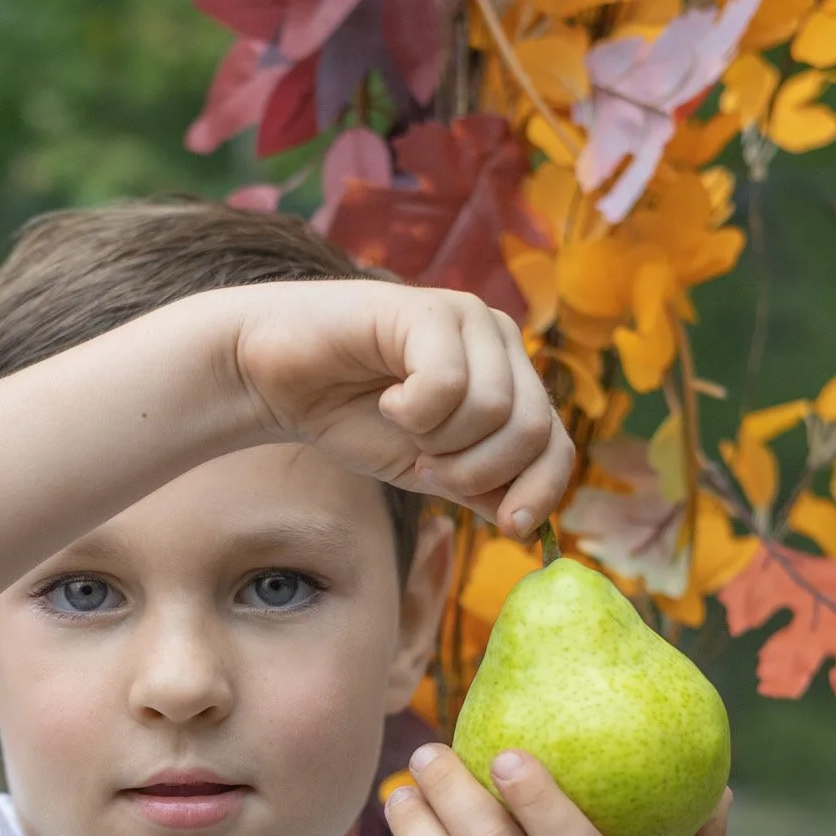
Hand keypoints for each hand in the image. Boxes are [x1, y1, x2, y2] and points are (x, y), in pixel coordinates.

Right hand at [226, 280, 575, 541]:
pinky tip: (386, 396)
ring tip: (401, 422)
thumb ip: (481, 487)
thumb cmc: (353, 417)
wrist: (279, 378)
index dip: (541, 491)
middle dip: (476, 471)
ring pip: (494, 411)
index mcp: (511, 381)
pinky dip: (412, 410)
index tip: (508, 527)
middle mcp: (502, 343)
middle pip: (533, 431)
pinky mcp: (430, 309)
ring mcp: (470, 319)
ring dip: (439, 440)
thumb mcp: (430, 468)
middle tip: (425, 464)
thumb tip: (533, 526)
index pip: (556, 444)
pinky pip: (450, 384)